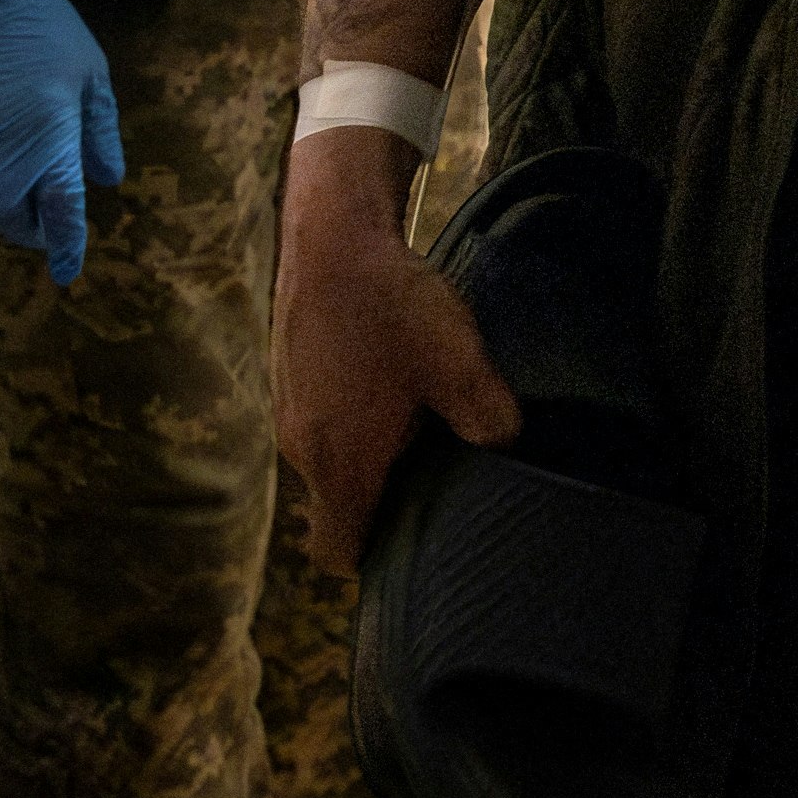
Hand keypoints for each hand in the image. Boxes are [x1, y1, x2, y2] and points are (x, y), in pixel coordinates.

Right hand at [0, 0, 123, 282]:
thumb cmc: (46, 29)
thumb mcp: (90, 75)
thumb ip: (99, 133)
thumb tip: (108, 181)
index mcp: (50, 134)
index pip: (59, 209)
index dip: (65, 245)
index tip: (68, 271)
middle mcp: (1, 147)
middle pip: (10, 217)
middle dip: (30, 229)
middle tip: (45, 222)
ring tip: (14, 199)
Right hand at [275, 127, 521, 573]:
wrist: (330, 236)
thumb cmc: (391, 308)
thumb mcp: (456, 362)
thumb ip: (486, 418)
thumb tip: (508, 446)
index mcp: (341, 462)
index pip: (338, 551)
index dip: (372, 561)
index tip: (413, 545)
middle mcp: (303, 449)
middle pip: (336, 508)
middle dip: (380, 506)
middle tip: (434, 484)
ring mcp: (289, 411)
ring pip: (330, 461)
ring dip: (367, 456)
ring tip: (419, 427)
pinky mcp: (290, 375)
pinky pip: (321, 420)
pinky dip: (351, 418)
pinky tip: (390, 382)